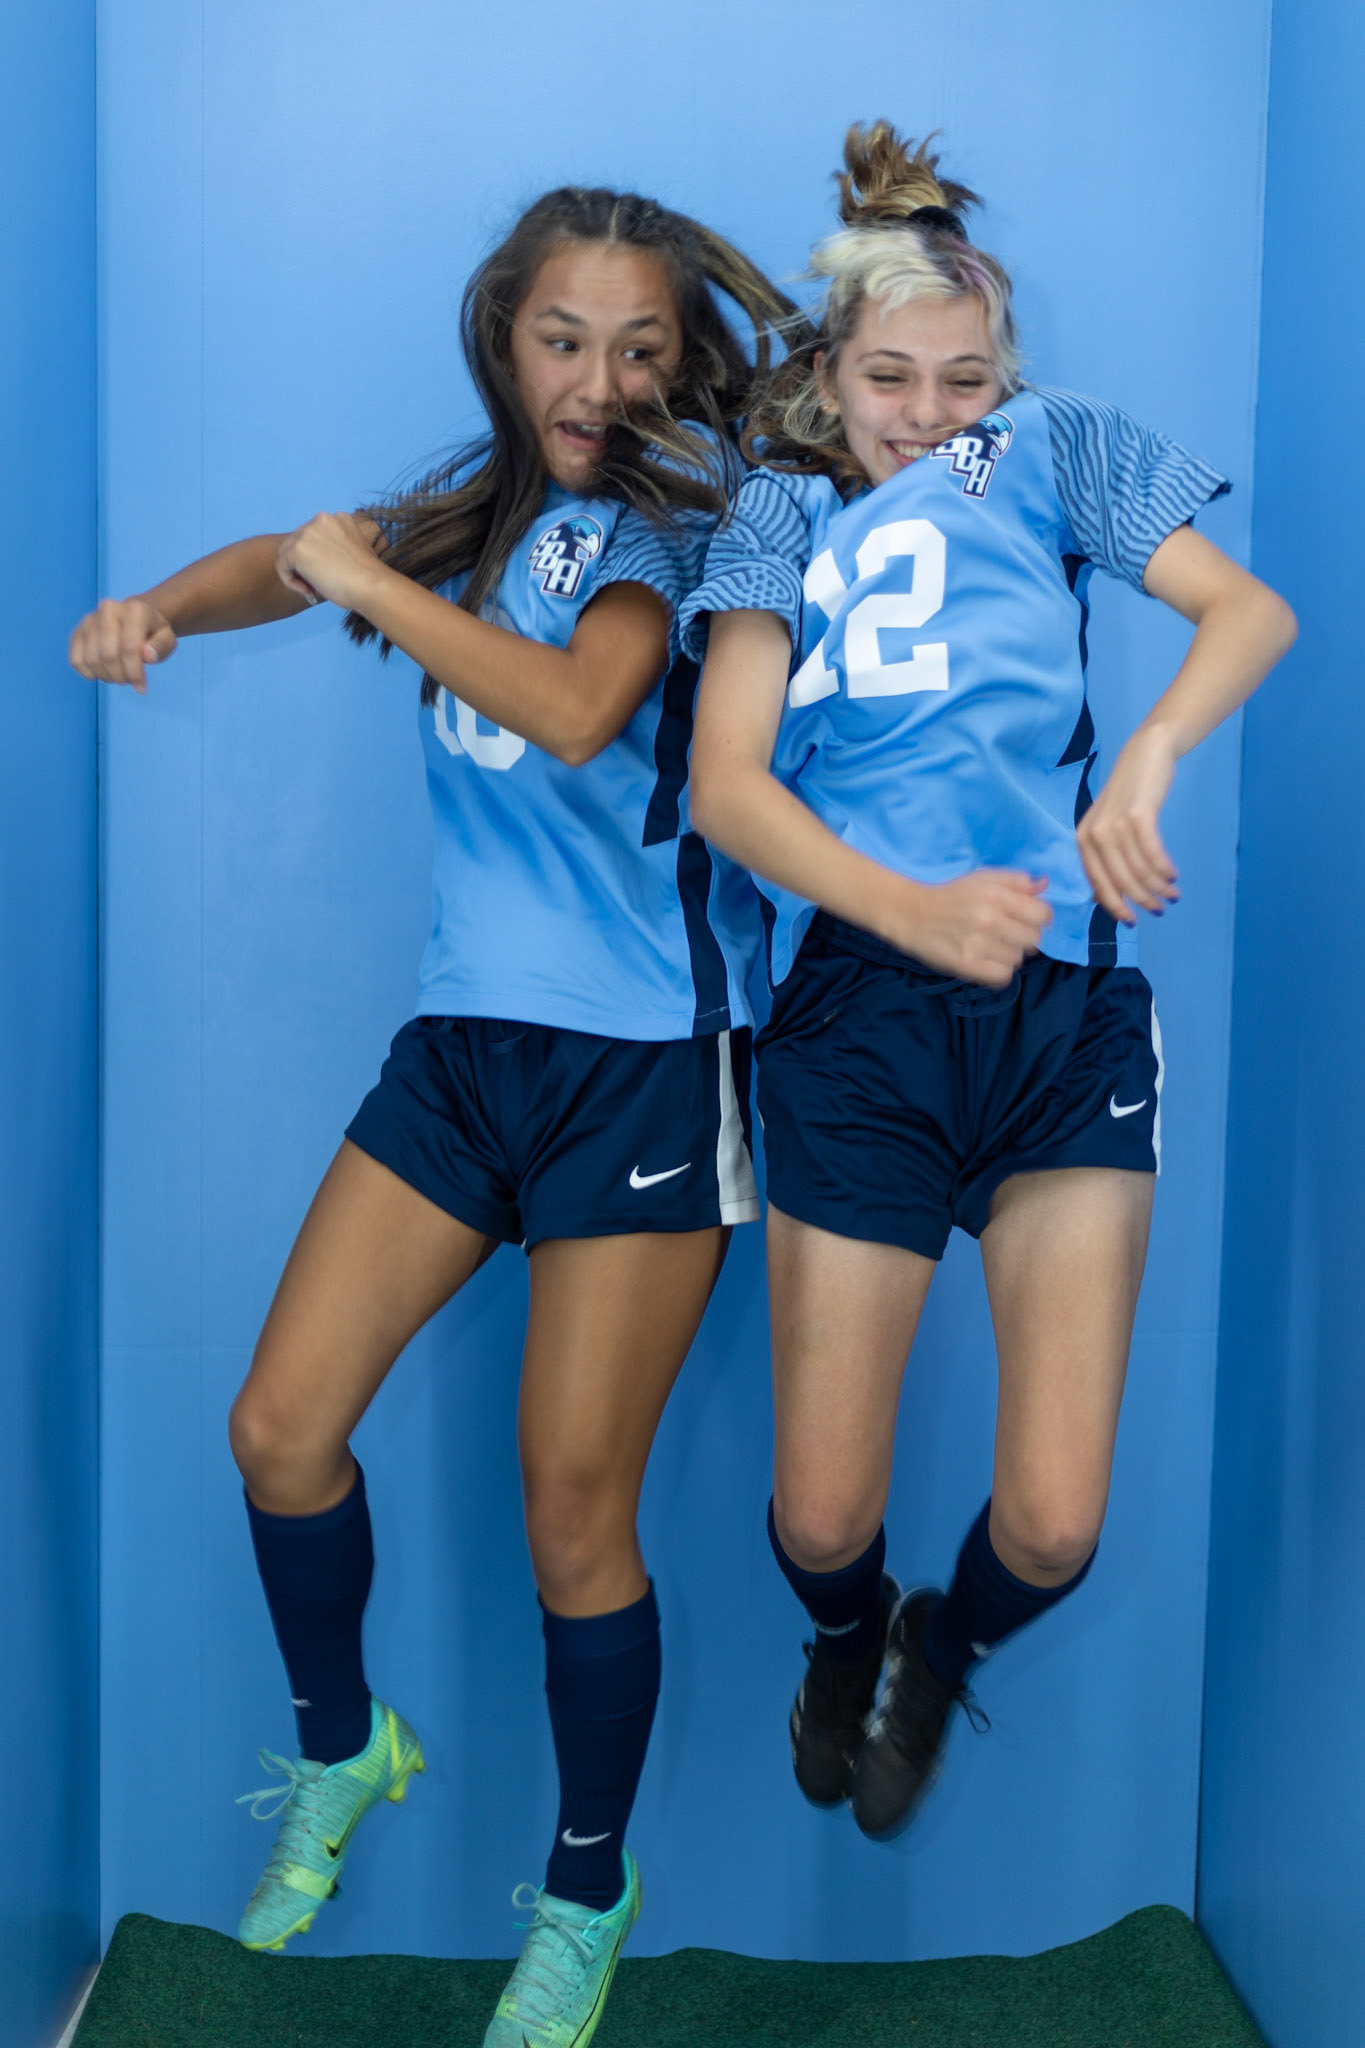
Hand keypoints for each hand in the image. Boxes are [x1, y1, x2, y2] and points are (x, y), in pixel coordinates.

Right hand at [69, 598, 177, 692]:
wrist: (134, 618)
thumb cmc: (152, 632)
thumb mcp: (167, 638)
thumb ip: (161, 647)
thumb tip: (147, 655)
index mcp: (134, 610)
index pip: (129, 648)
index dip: (134, 673)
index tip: (141, 687)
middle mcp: (108, 609)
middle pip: (108, 656)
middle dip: (121, 676)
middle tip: (130, 679)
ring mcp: (89, 620)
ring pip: (92, 660)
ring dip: (107, 676)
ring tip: (120, 674)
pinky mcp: (77, 632)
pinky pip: (77, 661)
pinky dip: (90, 674)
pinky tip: (104, 671)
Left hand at [275, 512, 383, 611]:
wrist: (372, 585)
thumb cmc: (370, 576)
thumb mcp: (356, 550)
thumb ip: (338, 547)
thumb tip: (320, 560)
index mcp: (339, 517)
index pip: (315, 535)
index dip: (317, 557)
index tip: (329, 574)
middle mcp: (321, 518)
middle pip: (298, 541)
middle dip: (304, 564)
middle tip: (319, 583)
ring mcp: (307, 532)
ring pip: (287, 553)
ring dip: (297, 572)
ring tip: (313, 588)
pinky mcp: (297, 549)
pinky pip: (282, 566)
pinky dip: (290, 581)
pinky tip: (308, 590)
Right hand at [888, 870, 1051, 986]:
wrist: (911, 913)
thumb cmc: (951, 895)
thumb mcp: (983, 878)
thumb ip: (1016, 881)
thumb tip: (1044, 884)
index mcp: (997, 896)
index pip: (1043, 915)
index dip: (1037, 917)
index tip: (1024, 918)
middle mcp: (990, 920)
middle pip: (1034, 940)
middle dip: (1023, 936)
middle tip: (1006, 933)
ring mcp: (978, 945)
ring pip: (1018, 959)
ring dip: (1009, 953)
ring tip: (991, 945)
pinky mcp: (967, 966)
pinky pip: (1003, 976)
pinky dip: (999, 970)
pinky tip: (988, 960)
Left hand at [1076, 725, 1178, 925]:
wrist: (1145, 754)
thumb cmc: (1129, 796)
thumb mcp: (1107, 827)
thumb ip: (1102, 858)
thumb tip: (1100, 899)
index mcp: (1083, 841)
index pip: (1098, 885)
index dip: (1116, 906)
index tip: (1132, 921)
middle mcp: (1094, 835)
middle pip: (1121, 881)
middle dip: (1142, 900)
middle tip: (1160, 909)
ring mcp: (1114, 825)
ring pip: (1139, 870)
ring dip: (1159, 886)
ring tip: (1173, 894)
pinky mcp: (1138, 816)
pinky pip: (1153, 853)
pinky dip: (1164, 868)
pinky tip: (1173, 875)